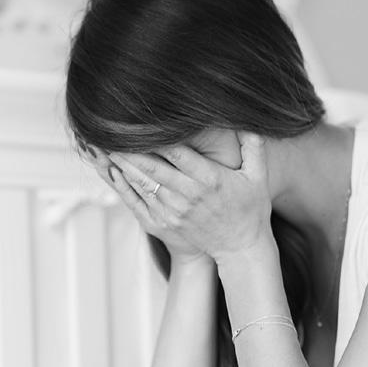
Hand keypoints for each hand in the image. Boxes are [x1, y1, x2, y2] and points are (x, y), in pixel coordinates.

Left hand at [107, 132, 271, 262]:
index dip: (157, 137)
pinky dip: (126, 187)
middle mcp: (188, 195)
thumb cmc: (250, 209)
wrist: (240, 248)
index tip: (142, 122)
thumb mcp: (258, 176)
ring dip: (125, 165)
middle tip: (112, 132)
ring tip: (109, 148)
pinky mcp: (164, 224)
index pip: (177, 152)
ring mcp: (174, 211)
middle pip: (153, 167)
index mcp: (209, 179)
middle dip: (132, 149)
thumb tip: (246, 118)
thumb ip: (252, 146)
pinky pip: (140, 202)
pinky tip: (116, 173)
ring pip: (143, 183)